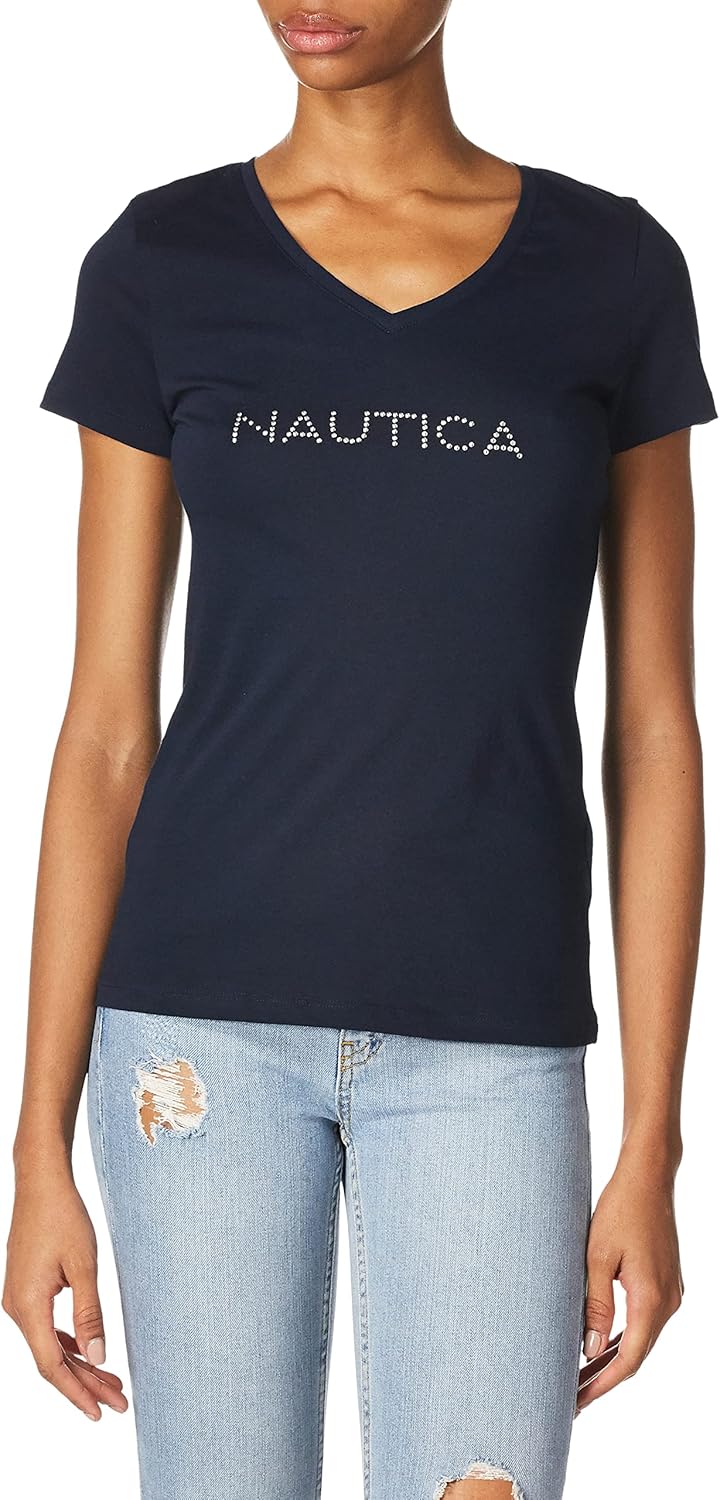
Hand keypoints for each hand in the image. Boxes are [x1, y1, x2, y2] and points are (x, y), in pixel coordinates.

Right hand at [3, 1167, 127, 1420]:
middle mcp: (17, 1308)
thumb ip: (90, 1314)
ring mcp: (18, 1299)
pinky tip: (88, 1352)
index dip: (77, 1392)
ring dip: (79, 1365)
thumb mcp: (84, 1265)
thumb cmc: (64, 1216)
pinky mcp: (25, 1289)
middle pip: (51, 1360)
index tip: (101, 1413)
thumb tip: (98, 1358)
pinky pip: (45, 1328)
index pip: (51, 1365)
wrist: (40, 1182)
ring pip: (49, 1346)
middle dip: (85, 1383)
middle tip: (120, 1401)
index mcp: (28, 1306)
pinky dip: (68, 1344)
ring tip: (112, 1382)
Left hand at [576, 1155, 683, 1412]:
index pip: (628, 1359)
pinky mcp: (666, 1282)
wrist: (648, 1177)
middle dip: (605, 1378)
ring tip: (580, 1375)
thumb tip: (589, 1350)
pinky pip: (645, 1320)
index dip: (602, 1385)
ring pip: (641, 1338)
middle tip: (572, 1396)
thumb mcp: (598, 1257)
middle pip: (636, 1354)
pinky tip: (600, 1342)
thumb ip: (596, 1305)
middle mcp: (667, 1301)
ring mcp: (671, 1292)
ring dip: (613, 1358)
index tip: (577, 1402)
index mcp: (651, 1299)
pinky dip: (623, 1336)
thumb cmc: (620, 1209)